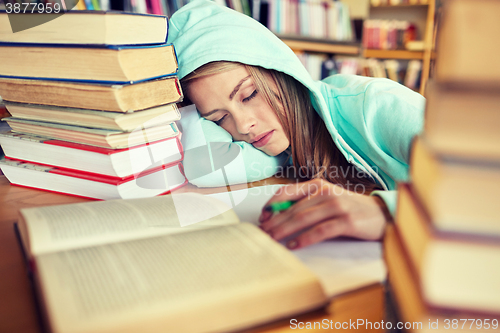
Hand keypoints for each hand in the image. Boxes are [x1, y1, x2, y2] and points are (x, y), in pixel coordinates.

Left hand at [258, 179, 389, 249]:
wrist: (383, 214)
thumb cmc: (351, 208)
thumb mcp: (327, 199)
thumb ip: (307, 203)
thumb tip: (280, 215)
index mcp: (318, 185)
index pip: (287, 192)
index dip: (272, 205)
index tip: (262, 217)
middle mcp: (326, 192)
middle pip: (293, 209)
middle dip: (275, 222)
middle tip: (262, 233)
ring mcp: (337, 206)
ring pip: (303, 218)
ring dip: (285, 230)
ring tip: (272, 239)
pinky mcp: (346, 221)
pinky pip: (320, 231)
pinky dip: (305, 238)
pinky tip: (294, 245)